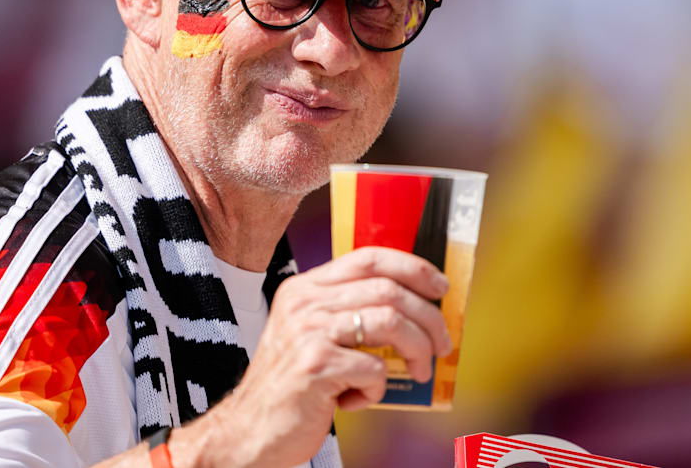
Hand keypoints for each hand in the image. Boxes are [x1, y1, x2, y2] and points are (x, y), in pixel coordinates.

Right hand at [179, 246, 451, 467]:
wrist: (247, 432)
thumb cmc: (291, 387)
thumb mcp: (312, 336)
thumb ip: (349, 315)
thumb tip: (416, 310)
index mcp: (305, 288)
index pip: (369, 257)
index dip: (413, 268)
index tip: (440, 287)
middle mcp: (304, 302)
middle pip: (389, 290)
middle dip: (429, 318)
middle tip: (442, 344)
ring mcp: (307, 332)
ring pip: (391, 322)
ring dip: (417, 351)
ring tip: (419, 373)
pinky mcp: (315, 367)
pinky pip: (374, 369)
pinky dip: (378, 389)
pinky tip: (358, 400)